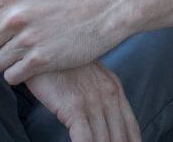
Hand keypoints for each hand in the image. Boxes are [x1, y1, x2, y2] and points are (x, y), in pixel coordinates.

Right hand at [26, 62, 140, 141]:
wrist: (41, 40)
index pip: (131, 128)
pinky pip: (84, 138)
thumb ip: (95, 96)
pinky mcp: (74, 105)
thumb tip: (95, 120)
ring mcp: (93, 100)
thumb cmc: (57, 61)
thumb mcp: (84, 77)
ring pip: (105, 141)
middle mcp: (109, 95)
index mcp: (114, 89)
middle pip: (121, 138)